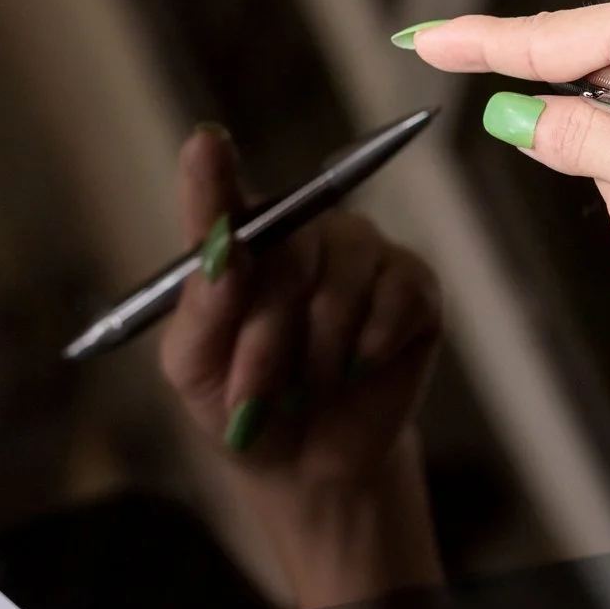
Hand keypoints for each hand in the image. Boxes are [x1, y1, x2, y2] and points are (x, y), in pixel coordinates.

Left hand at [158, 124, 441, 487]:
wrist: (310, 464)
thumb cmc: (242, 406)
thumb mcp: (196, 372)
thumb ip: (202, 313)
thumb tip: (223, 256)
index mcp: (237, 244)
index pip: (223, 202)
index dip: (213, 175)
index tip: (205, 143)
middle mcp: (301, 232)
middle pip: (287, 255)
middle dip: (266, 338)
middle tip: (252, 399)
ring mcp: (360, 253)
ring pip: (342, 282)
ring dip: (319, 353)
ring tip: (307, 391)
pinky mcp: (413, 285)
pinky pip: (397, 298)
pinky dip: (372, 345)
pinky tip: (357, 369)